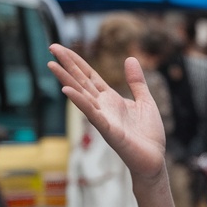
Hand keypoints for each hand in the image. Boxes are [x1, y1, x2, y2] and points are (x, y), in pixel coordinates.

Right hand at [47, 44, 166, 180]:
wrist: (154, 159)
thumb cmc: (148, 134)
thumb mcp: (145, 100)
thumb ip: (136, 81)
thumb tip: (130, 58)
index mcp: (111, 99)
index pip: (89, 76)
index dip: (76, 61)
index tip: (61, 48)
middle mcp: (102, 106)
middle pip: (81, 81)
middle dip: (67, 64)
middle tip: (51, 46)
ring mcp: (103, 118)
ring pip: (81, 95)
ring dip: (66, 80)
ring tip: (51, 65)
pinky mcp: (109, 131)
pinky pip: (92, 114)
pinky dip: (80, 102)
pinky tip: (67, 90)